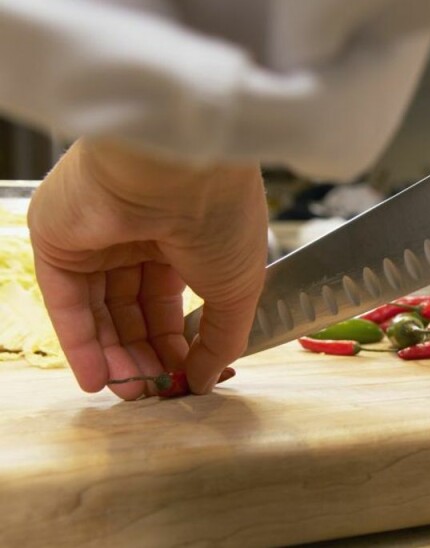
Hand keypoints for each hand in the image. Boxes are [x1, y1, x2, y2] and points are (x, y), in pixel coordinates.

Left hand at [28, 139, 266, 399]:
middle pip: (134, 311)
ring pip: (100, 311)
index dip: (179, 345)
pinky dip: (80, 344)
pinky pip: (66, 302)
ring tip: (132, 393)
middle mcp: (136, 237)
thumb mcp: (238, 288)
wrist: (177, 166)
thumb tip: (209, 379)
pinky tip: (98, 380)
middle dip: (146, 355)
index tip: (188, 380)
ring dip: (114, 356)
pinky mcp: (57, 240)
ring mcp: (94, 238)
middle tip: (156, 393)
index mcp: (183, 239)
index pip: (171, 303)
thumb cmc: (222, 216)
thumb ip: (223, 339)